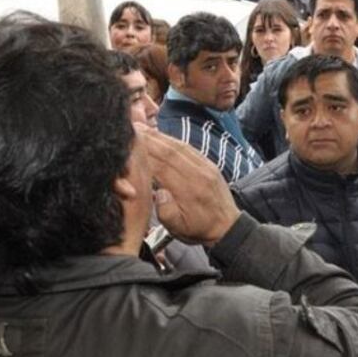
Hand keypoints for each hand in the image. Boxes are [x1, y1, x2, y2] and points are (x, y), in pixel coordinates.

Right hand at [139, 125, 240, 245]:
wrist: (227, 227)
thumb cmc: (200, 229)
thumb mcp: (179, 229)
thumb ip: (166, 212)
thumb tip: (158, 193)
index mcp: (189, 190)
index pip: (163, 166)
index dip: (145, 152)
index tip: (130, 141)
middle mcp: (198, 174)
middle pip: (170, 151)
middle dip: (149, 138)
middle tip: (131, 128)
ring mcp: (206, 167)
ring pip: (180, 147)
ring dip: (160, 136)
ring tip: (142, 128)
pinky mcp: (209, 164)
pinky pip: (189, 148)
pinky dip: (173, 140)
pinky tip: (161, 135)